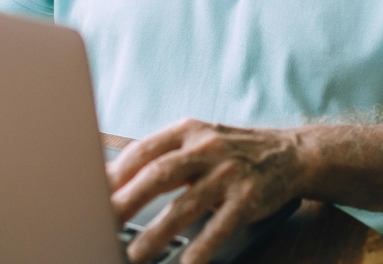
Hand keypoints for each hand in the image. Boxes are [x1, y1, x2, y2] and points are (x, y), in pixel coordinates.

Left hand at [107, 119, 310, 263]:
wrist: (291, 153)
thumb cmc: (233, 151)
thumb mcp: (199, 140)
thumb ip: (164, 156)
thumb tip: (113, 179)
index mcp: (188, 131)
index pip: (143, 151)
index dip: (115, 174)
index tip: (90, 194)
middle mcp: (207, 148)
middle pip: (158, 175)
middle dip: (126, 202)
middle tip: (100, 224)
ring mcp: (229, 173)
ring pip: (186, 205)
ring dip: (157, 232)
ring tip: (134, 253)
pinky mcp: (249, 197)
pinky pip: (221, 225)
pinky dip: (203, 246)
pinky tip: (187, 263)